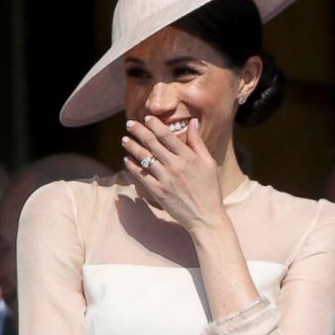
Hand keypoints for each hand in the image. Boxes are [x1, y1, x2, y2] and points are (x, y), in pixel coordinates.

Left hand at [121, 116, 225, 232]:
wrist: (205, 216)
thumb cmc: (209, 189)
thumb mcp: (208, 163)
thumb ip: (198, 142)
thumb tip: (192, 122)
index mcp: (188, 157)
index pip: (167, 136)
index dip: (155, 125)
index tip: (146, 118)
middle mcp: (175, 166)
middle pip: (152, 144)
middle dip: (139, 132)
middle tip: (129, 124)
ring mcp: (165, 179)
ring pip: (144, 158)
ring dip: (132, 147)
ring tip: (124, 139)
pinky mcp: (158, 191)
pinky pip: (141, 176)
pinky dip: (132, 167)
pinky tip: (127, 160)